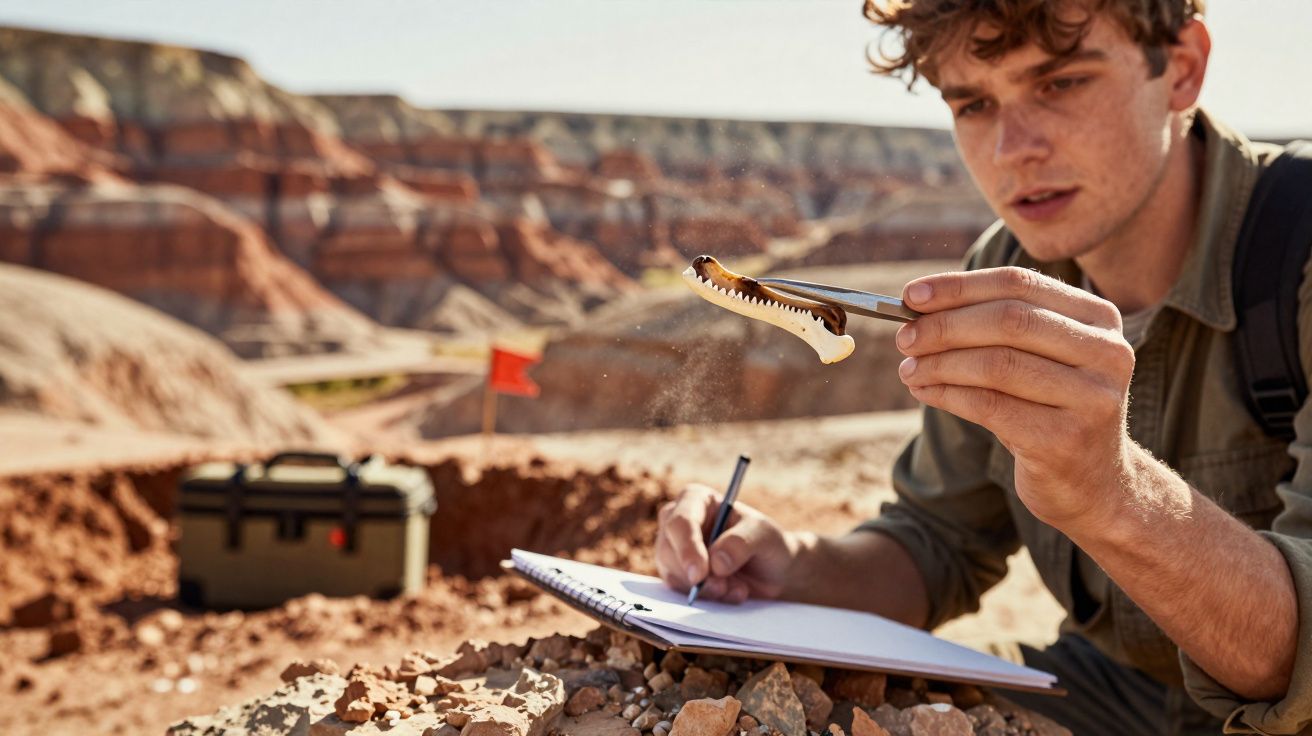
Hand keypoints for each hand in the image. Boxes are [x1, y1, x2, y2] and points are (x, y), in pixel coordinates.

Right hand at [655, 483, 795, 602]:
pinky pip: (679, 591)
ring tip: (737, 588)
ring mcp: (674, 550)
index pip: (680, 521)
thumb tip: (715, 563)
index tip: (700, 574)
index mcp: (697, 499)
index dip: (687, 547)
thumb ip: (742, 543)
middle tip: (723, 588)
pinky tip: (729, 594)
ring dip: (705, 588)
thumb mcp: (765, 536)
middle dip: (697, 574)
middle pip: (668, 549)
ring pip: (672, 573)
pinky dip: (705, 598)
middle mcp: (679, 522)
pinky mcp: (677, 575)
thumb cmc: (766, 544)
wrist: (771, 573)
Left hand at [895, 267, 1136, 528]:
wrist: (1092, 482)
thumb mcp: (1034, 359)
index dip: (959, 287)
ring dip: (939, 364)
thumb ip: (991, 326)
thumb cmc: (1049, 409)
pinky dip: (947, 395)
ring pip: (996, 364)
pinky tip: (925, 393)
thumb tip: (916, 305)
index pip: (1019, 284)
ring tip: (908, 370)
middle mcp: (1107, 352)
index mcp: (1099, 319)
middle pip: (1007, 321)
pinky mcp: (1066, 439)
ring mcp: (1092, 398)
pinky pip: (990, 406)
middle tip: (904, 338)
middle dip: (944, 326)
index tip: (910, 295)